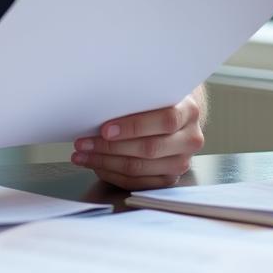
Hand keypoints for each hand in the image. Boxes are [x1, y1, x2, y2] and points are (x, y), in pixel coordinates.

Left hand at [70, 91, 204, 189]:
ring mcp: (181, 162)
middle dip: (110, 147)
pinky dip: (112, 174)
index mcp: (190, 111)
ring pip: (139, 169)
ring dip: (105, 162)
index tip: (105, 129)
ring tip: (82, 154)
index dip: (133, 126)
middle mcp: (190, 139)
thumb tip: (100, 103)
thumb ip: (139, 96)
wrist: (178, 114)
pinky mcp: (169, 179)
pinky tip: (95, 165)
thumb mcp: (155, 89)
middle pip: (149, 149)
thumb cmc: (159, 98)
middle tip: (83, 142)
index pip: (164, 120)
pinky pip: (137, 183)